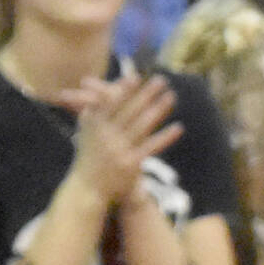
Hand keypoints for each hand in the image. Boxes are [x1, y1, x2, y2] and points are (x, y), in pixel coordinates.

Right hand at [63, 73, 181, 205]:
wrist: (86, 188)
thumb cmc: (89, 156)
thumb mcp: (86, 130)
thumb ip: (93, 110)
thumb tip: (100, 89)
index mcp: (95, 123)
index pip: (111, 102)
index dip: (124, 89)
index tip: (137, 76)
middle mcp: (106, 134)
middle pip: (130, 109)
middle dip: (146, 93)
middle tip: (161, 79)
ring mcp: (119, 149)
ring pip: (141, 125)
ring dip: (158, 109)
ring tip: (171, 96)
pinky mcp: (130, 163)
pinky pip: (151, 146)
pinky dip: (165, 136)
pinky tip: (178, 127)